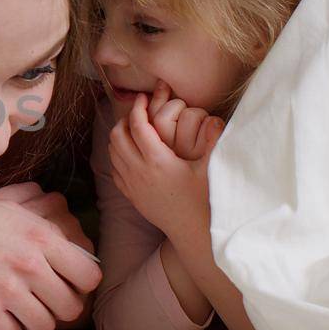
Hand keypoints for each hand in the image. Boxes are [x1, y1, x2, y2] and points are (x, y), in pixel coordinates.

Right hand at [0, 189, 100, 329]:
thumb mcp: (11, 211)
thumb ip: (45, 228)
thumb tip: (74, 244)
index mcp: (41, 238)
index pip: (90, 276)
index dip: (82, 283)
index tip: (69, 283)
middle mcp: (29, 266)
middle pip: (71, 307)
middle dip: (61, 307)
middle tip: (45, 301)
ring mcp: (8, 291)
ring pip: (45, 325)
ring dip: (36, 320)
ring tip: (22, 309)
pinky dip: (8, 328)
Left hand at [109, 93, 221, 244]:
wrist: (192, 232)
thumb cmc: (205, 200)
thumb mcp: (210, 169)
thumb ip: (212, 142)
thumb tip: (215, 118)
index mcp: (157, 161)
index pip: (137, 125)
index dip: (138, 107)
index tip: (143, 97)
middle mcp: (138, 171)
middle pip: (117, 135)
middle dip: (125, 119)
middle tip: (139, 111)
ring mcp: (131, 184)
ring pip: (112, 151)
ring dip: (120, 136)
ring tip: (135, 128)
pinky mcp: (130, 195)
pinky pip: (114, 168)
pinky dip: (118, 154)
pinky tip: (132, 151)